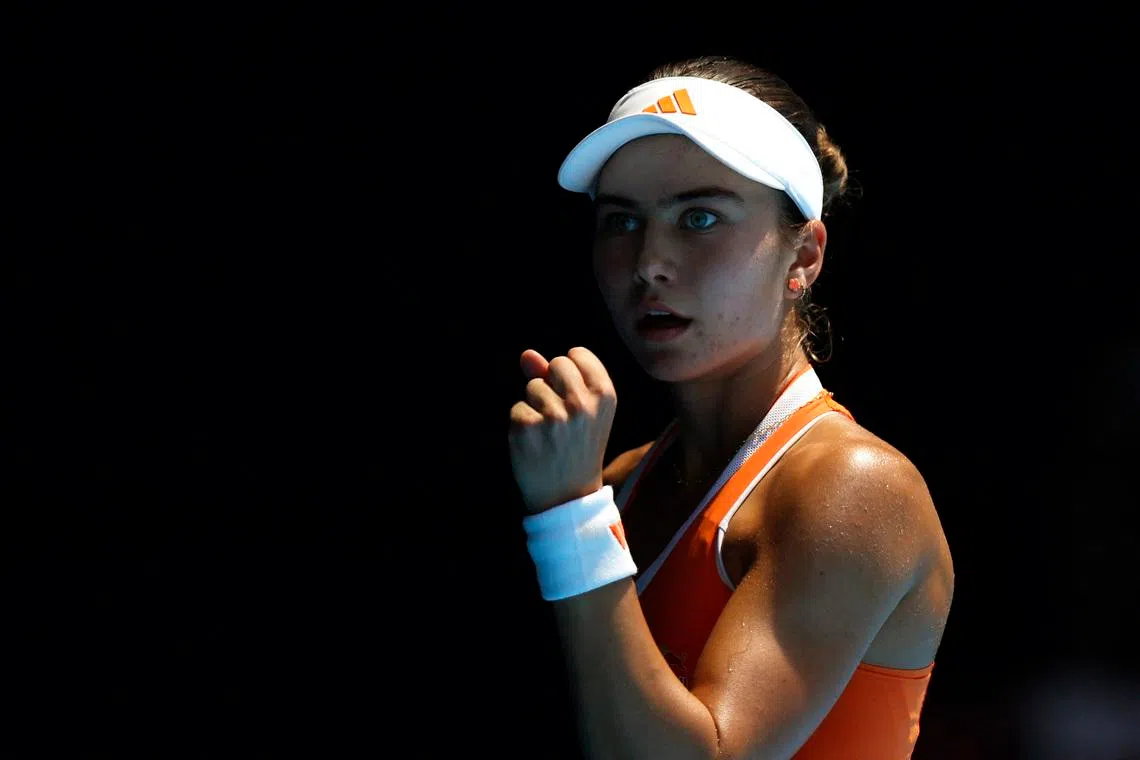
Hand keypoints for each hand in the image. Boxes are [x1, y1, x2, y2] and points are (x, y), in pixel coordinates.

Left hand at [508, 347, 616, 514]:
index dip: (569, 372)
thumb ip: (555, 378)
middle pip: (555, 364)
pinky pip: (517, 408)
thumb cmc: (577, 448)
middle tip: (562, 418)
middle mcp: (582, 403)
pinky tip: (536, 444)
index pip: (577, 354)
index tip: (574, 396)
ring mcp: (554, 416)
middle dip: (552, 384)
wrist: (567, 497)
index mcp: (605, 395)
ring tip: (550, 434)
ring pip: (533, 387)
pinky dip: (522, 424)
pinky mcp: (527, 427)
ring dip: (536, 406)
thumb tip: (526, 354)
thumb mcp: (583, 412)